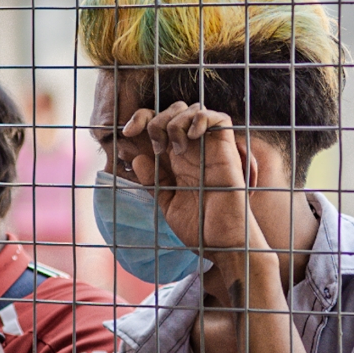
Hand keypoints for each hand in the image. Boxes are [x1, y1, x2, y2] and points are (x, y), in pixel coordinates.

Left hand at [122, 102, 266, 257]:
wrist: (222, 243)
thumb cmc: (201, 229)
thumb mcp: (168, 204)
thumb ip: (154, 182)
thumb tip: (137, 159)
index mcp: (177, 162)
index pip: (158, 125)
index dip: (141, 119)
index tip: (126, 133)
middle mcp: (192, 152)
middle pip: (173, 111)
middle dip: (155, 119)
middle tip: (154, 144)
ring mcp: (209, 150)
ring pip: (193, 110)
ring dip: (176, 120)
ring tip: (173, 146)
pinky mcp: (226, 151)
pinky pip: (219, 119)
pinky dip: (201, 119)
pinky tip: (190, 138)